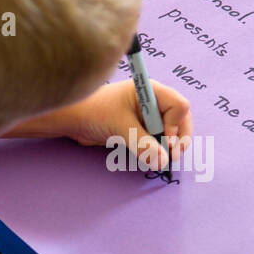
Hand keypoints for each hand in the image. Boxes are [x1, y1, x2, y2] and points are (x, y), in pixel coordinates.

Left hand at [59, 80, 193, 170]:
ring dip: (169, 148)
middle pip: (181, 120)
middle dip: (178, 139)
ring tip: (162, 161)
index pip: (179, 106)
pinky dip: (158, 152)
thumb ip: (143, 145)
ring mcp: (148, 117)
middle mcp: (153, 103)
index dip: (176, 125)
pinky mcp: (141, 131)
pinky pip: (158, 142)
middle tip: (171, 156)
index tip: (165, 139)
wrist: (73, 120)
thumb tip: (163, 162)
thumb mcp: (121, 127)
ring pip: (171, 134)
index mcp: (151, 92)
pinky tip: (152, 159)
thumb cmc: (94, 112)